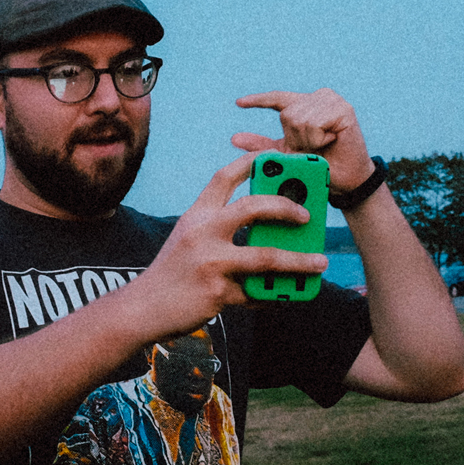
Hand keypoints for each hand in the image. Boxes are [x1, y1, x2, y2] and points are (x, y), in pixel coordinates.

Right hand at [117, 153, 327, 336]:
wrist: (142, 308)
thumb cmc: (171, 272)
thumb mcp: (188, 238)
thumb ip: (218, 227)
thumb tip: (266, 228)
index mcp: (196, 215)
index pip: (225, 177)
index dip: (252, 162)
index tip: (276, 156)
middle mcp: (202, 233)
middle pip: (253, 208)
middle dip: (286, 208)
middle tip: (307, 216)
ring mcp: (210, 263)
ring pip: (266, 257)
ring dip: (299, 260)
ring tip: (320, 262)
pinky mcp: (217, 293)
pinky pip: (257, 293)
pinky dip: (276, 295)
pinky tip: (290, 295)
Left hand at [233, 88, 375, 188]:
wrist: (345, 181)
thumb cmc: (320, 167)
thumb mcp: (286, 156)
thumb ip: (263, 146)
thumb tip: (234, 139)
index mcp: (304, 105)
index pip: (277, 98)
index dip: (258, 101)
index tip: (238, 103)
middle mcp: (318, 98)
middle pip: (287, 114)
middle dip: (295, 139)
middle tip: (312, 147)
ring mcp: (331, 101)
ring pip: (299, 119)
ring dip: (307, 141)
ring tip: (323, 144)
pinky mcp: (343, 109)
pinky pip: (314, 123)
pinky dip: (318, 139)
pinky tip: (332, 140)